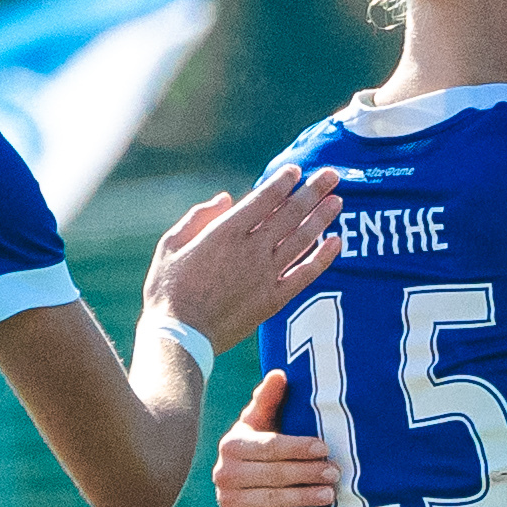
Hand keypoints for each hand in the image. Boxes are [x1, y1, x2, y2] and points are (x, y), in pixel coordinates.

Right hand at [147, 167, 344, 355]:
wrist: (181, 337)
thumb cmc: (168, 290)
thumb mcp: (171, 245)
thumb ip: (198, 217)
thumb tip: (226, 198)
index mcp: (225, 231)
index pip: (264, 198)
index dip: (283, 181)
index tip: (296, 170)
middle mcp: (251, 249)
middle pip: (290, 213)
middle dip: (313, 191)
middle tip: (332, 174)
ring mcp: (266, 274)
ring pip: (302, 239)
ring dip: (322, 217)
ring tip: (338, 201)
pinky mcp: (274, 300)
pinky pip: (306, 274)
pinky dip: (323, 257)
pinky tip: (337, 242)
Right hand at [213, 370, 339, 506]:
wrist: (249, 489)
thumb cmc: (263, 448)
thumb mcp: (264, 423)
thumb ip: (269, 399)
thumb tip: (280, 374)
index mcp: (232, 445)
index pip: (269, 446)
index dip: (298, 447)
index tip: (324, 448)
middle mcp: (224, 473)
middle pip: (274, 474)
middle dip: (307, 473)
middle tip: (335, 472)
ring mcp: (228, 501)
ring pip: (273, 499)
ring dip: (304, 497)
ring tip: (330, 494)